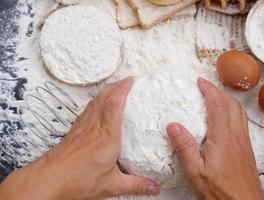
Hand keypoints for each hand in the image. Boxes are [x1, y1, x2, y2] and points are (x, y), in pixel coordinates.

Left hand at [0, 77, 159, 199]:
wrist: (49, 180)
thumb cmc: (76, 180)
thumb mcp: (112, 185)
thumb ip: (136, 185)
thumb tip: (153, 187)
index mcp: (107, 137)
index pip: (115, 105)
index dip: (123, 90)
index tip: (130, 81)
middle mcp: (94, 127)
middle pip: (104, 98)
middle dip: (116, 85)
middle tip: (125, 80)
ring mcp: (83, 127)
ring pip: (95, 102)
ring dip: (105, 91)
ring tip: (113, 88)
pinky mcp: (75, 130)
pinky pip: (87, 109)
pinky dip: (95, 102)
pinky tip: (96, 105)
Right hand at [167, 78, 263, 199]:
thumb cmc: (220, 191)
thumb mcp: (195, 171)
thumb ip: (184, 147)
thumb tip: (173, 125)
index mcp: (222, 137)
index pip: (218, 105)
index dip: (209, 90)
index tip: (200, 82)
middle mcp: (236, 136)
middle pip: (231, 104)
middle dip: (218, 91)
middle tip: (206, 87)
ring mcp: (243, 142)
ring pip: (239, 112)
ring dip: (227, 100)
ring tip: (215, 98)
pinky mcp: (246, 149)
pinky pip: (241, 122)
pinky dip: (233, 111)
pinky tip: (225, 119)